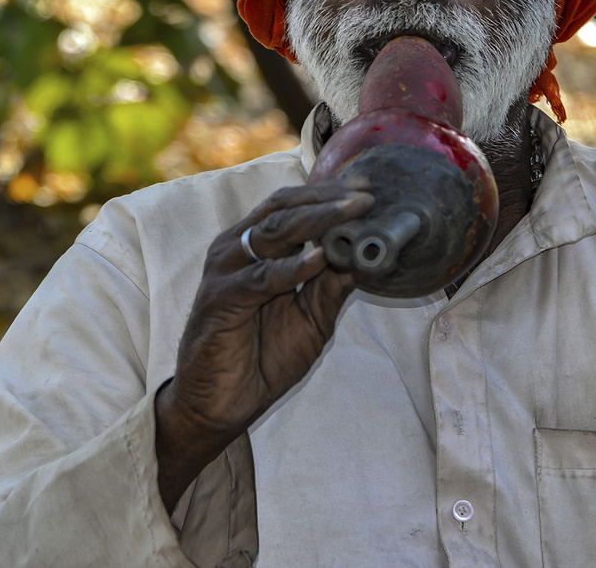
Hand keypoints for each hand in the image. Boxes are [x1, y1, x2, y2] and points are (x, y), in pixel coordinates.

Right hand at [153, 181, 373, 508]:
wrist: (221, 404)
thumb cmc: (262, 357)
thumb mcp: (311, 318)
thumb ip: (335, 285)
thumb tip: (375, 257)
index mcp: (254, 246)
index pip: (292, 205)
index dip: (329, 194)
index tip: (368, 191)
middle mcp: (236, 249)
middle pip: (284, 208)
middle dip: (328, 201)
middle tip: (366, 198)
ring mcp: (226, 271)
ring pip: (274, 232)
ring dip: (318, 221)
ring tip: (352, 214)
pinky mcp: (220, 300)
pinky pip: (260, 278)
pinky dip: (292, 267)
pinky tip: (319, 260)